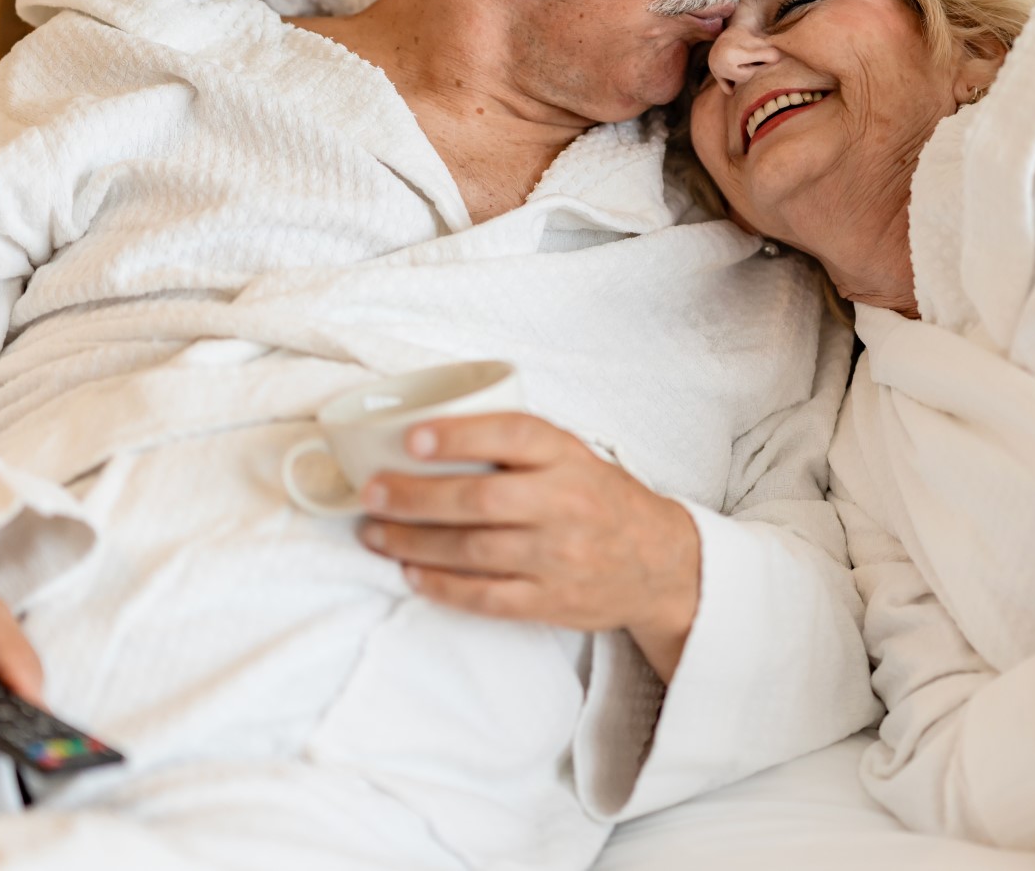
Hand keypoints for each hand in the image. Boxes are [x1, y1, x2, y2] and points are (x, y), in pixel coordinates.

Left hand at [359, 413, 700, 680]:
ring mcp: (559, 557)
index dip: (461, 435)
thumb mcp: (577, 456)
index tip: (413, 437)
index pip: (514, 436)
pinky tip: (411, 574)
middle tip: (372, 492)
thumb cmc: (604, 501)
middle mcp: (566, 504)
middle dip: (415, 497)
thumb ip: (522, 447)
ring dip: (414, 543)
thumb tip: (432, 432)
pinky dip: (442, 587)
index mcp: (571, 458)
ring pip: (473, 551)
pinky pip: (485, 597)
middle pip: (480, 500)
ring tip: (375, 534)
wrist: (661, 565)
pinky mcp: (551, 601)